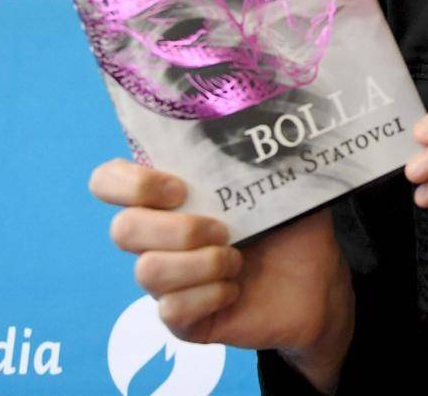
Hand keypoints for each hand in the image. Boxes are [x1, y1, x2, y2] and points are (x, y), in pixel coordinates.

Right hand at [88, 159, 353, 387]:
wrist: (319, 284)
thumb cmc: (292, 226)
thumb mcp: (279, 179)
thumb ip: (257, 148)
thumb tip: (259, 108)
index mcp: (171, 196)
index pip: (109, 181)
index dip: (129, 183)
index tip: (179, 187)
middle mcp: (158, 238)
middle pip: (122, 230)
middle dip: (175, 228)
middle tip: (222, 229)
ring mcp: (167, 282)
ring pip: (147, 272)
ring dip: (200, 264)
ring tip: (237, 261)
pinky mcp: (183, 320)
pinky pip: (171, 310)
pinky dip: (210, 296)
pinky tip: (235, 289)